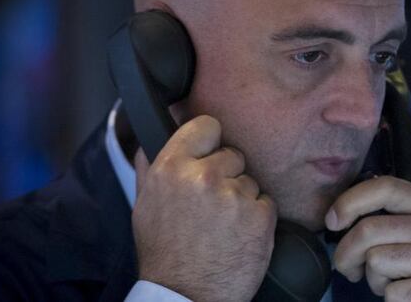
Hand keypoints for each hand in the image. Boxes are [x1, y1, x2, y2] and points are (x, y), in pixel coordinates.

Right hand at [132, 115, 276, 301]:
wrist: (186, 297)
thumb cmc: (165, 253)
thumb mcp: (144, 204)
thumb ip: (152, 163)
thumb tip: (160, 130)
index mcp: (170, 168)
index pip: (206, 125)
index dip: (210, 140)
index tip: (210, 151)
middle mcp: (202, 176)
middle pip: (233, 154)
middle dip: (226, 175)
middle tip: (211, 206)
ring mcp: (234, 195)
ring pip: (250, 180)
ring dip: (241, 199)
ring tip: (222, 225)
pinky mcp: (260, 215)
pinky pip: (265, 202)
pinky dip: (256, 218)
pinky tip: (238, 236)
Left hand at [325, 157, 410, 301]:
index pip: (386, 187)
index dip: (349, 201)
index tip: (332, 219)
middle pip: (369, 231)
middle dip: (347, 254)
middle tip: (349, 267)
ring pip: (377, 263)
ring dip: (374, 282)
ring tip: (390, 285)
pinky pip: (392, 294)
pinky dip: (392, 301)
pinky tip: (409, 298)